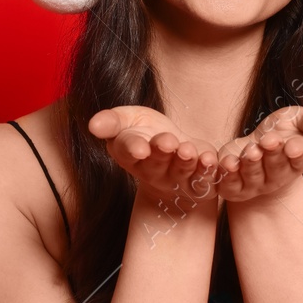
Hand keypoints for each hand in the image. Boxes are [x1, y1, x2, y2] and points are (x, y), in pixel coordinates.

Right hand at [88, 106, 220, 206]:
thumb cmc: (146, 132)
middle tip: (167, 142)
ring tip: (188, 150)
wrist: (174, 153)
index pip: (127, 151)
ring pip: (181, 171)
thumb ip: (112, 122)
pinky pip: (205, 177)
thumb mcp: (127, 120)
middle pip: (156, 163)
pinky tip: (210, 159)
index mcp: (129, 154)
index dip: (133, 149)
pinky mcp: (199, 182)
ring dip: (185, 161)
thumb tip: (93, 124)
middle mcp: (151, 170)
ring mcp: (176, 179)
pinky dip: (208, 169)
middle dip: (162, 153)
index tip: (139, 147)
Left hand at [214, 106, 302, 202]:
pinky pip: (230, 184)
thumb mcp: (300, 119)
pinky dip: (228, 174)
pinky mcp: (235, 187)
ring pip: (253, 175)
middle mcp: (280, 176)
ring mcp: (257, 184)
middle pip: (277, 167)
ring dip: (251, 163)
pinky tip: (227, 162)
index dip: (298, 152)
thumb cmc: (283, 130)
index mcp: (300, 159)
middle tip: (268, 141)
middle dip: (272, 154)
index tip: (293, 146)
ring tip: (250, 150)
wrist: (258, 145)